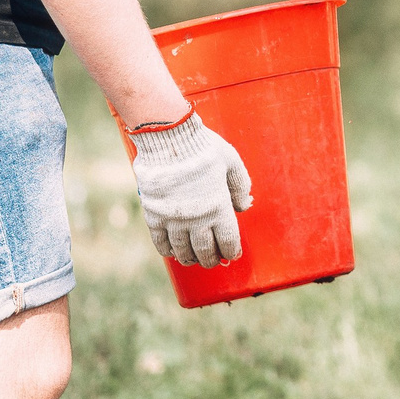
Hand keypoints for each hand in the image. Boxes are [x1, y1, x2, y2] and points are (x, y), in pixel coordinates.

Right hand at [128, 111, 254, 265]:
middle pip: (205, 251)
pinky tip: (172, 252)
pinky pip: (160, 241)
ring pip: (183, 250)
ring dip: (190, 258)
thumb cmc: (203, 147)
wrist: (168, 138)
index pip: (228, 241)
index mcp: (219, 207)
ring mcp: (174, 219)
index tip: (232, 254)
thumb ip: (240, 185)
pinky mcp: (154, 214)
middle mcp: (197, 219)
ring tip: (192, 260)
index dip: (231, 251)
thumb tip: (245, 206)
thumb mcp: (231, 161)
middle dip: (211, 259)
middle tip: (213, 259)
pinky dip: (167, 250)